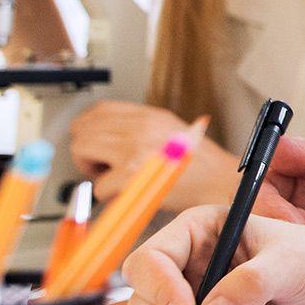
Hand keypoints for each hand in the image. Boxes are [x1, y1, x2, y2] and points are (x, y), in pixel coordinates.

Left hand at [70, 101, 237, 206]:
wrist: (223, 184)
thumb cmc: (201, 166)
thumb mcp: (172, 131)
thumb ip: (140, 128)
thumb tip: (104, 133)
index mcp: (150, 116)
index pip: (98, 110)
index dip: (89, 128)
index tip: (95, 143)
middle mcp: (141, 127)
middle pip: (83, 128)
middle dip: (86, 150)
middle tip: (103, 165)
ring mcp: (135, 149)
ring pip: (82, 149)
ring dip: (91, 168)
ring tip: (112, 176)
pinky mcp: (131, 175)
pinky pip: (98, 186)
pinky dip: (107, 194)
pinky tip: (126, 193)